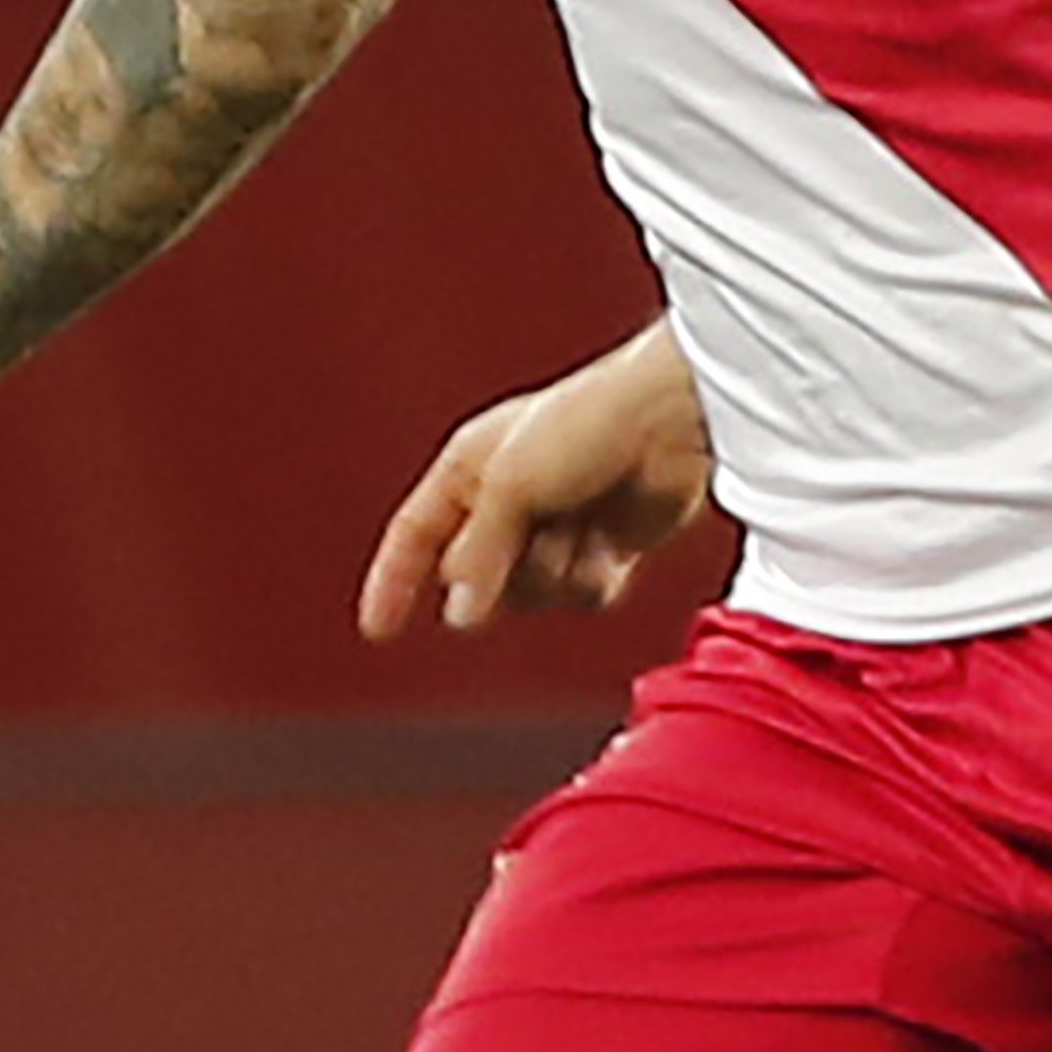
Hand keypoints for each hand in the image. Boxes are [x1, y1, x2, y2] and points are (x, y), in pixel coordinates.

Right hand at [356, 327, 716, 639]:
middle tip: (533, 538)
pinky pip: (578, 598)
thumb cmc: (588, 426)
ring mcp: (557, 529)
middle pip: (475, 582)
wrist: (673, 420)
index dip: (393, 583)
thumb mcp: (511, 484)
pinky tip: (610, 544)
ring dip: (551, 574)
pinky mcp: (604, 550)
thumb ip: (478, 555)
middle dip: (502, 574)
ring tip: (579, 529)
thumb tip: (459, 617)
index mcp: (470, 470)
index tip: (377, 631)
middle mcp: (508, 502)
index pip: (415, 536)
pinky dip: (591, 580)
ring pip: (528, 596)